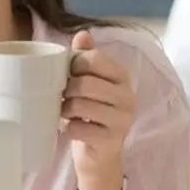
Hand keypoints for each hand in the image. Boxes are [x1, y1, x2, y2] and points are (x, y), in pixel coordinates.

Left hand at [60, 31, 136, 189]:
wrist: (99, 156)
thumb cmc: (91, 114)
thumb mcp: (90, 83)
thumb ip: (86, 57)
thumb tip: (83, 33)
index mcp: (122, 77)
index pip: (94, 59)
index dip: (73, 65)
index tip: (67, 75)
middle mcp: (127, 96)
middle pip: (85, 83)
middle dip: (66, 90)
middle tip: (62, 97)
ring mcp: (122, 119)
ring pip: (80, 105)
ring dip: (65, 109)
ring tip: (64, 112)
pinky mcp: (111, 140)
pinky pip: (79, 128)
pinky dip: (67, 128)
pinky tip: (69, 128)